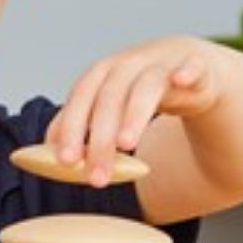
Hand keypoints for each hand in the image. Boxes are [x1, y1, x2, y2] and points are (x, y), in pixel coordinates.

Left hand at [45, 37, 222, 185]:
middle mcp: (128, 66)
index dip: (72, 129)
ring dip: (133, 115)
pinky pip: (193, 69)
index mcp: (101, 75)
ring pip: (146, 88)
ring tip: (126, 145)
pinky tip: (181, 80)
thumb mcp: (104, 107)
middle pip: (110, 100)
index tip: (66, 162)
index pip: (81, 100)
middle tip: (97, 177)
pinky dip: (188, 72)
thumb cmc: (135, 92)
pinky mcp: (195, 69)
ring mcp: (162, 65)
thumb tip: (46, 155)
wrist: (184, 64)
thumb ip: (78, 127)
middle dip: (100, 140)